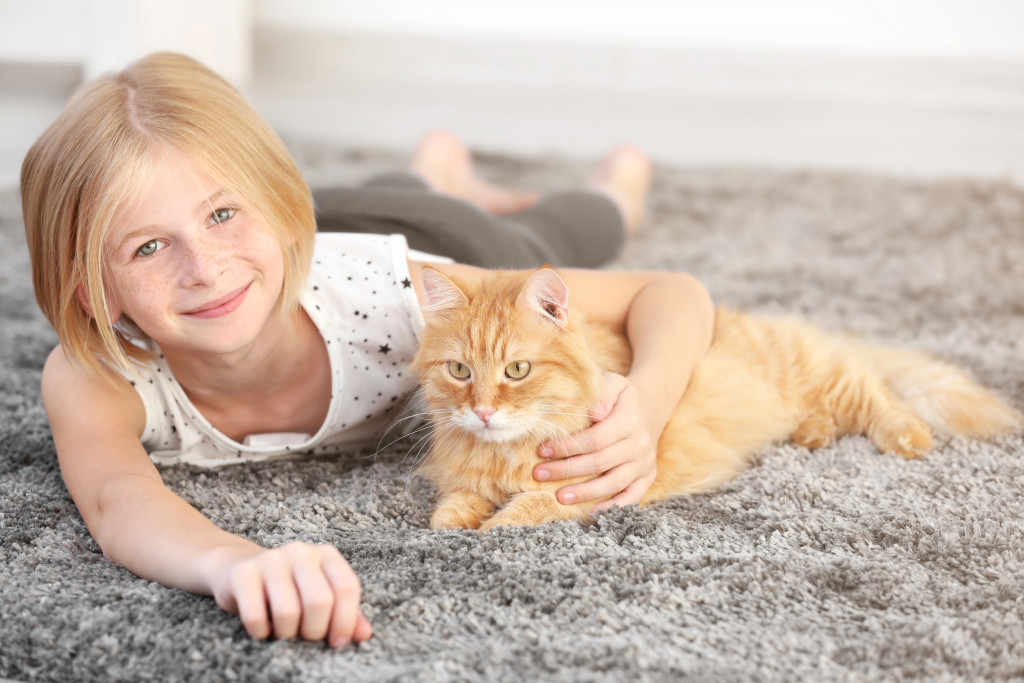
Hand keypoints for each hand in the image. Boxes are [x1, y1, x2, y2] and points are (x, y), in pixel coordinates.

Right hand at [206, 541, 371, 647]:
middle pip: (319, 601)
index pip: (347, 588)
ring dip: (286, 634)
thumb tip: (365, 635)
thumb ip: (345, 613)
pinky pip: (256, 616)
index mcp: (326, 555)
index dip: (345, 621)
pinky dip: (261, 632)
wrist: (237, 569)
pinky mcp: (243, 574)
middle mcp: (301, 552)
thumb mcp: (319, 595)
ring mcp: (271, 559)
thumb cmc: (288, 588)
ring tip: (283, 631)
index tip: (336, 643)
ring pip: (288, 612)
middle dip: (314, 631)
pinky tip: (262, 629)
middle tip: (305, 636)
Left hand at [533, 372, 657, 510]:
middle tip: (539, 475)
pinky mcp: (648, 476)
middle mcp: (640, 444)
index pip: (594, 439)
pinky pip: (632, 496)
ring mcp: (645, 463)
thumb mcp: (613, 382)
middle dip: (566, 470)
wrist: (650, 407)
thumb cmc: (620, 396)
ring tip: (559, 497)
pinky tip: (591, 511)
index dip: (567, 446)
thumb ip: (602, 392)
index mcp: (629, 420)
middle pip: (600, 462)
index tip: (542, 450)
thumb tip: (593, 412)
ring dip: (585, 493)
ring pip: (614, 482)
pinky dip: (613, 506)